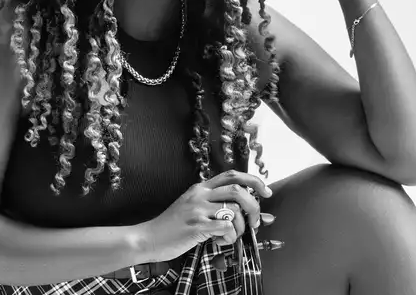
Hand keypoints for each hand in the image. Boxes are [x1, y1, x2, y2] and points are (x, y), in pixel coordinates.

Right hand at [136, 170, 272, 262]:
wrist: (149, 238)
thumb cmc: (174, 227)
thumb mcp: (195, 210)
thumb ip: (220, 209)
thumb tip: (256, 215)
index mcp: (201, 188)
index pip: (232, 175)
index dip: (253, 180)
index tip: (266, 192)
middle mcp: (200, 194)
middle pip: (238, 190)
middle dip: (254, 206)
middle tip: (256, 222)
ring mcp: (198, 209)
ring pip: (234, 210)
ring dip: (241, 227)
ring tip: (232, 235)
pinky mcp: (196, 226)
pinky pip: (226, 228)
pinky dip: (230, 237)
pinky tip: (220, 241)